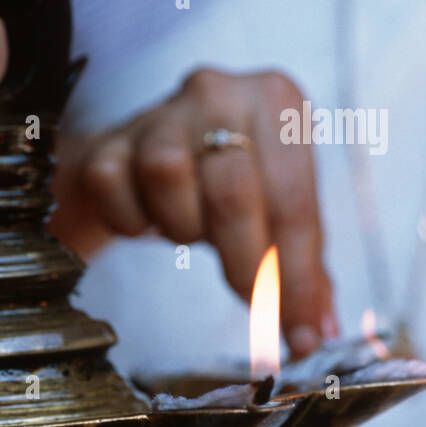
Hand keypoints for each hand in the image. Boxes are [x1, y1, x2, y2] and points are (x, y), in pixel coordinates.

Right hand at [51, 67, 336, 357]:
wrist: (149, 158)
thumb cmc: (228, 183)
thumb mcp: (276, 211)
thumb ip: (303, 271)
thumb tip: (314, 333)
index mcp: (279, 103)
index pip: (294, 200)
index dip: (297, 274)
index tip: (299, 329)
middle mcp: (222, 93)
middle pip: (233, 190)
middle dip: (246, 264)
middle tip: (254, 305)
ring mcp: (162, 112)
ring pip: (167, 175)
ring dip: (183, 224)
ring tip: (193, 230)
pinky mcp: (111, 138)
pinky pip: (114, 186)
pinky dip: (132, 219)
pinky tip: (148, 217)